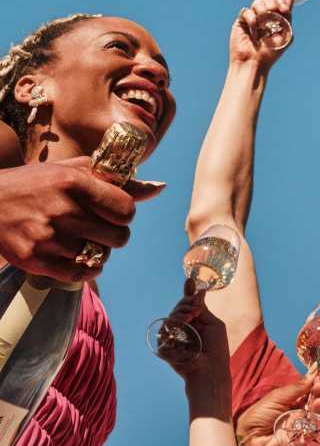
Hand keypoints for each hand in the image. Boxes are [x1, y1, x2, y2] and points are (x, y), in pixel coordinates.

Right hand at [0, 157, 162, 282]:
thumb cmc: (34, 184)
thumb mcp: (72, 171)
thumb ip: (116, 180)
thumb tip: (158, 188)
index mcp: (74, 182)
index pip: (126, 209)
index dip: (124, 213)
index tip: (113, 211)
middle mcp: (62, 209)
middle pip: (119, 236)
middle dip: (115, 234)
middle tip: (99, 228)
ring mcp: (48, 237)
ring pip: (100, 256)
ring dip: (97, 251)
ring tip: (80, 239)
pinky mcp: (36, 260)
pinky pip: (81, 275)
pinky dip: (87, 270)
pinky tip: (78, 257)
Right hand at [156, 279, 230, 384]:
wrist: (211, 369)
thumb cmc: (216, 350)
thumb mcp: (213, 324)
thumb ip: (202, 309)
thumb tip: (199, 291)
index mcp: (195, 324)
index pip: (188, 306)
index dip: (188, 293)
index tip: (190, 280)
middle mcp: (183, 330)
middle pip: (178, 309)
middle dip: (185, 304)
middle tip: (195, 308)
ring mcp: (173, 338)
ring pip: (170, 317)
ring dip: (181, 312)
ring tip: (192, 315)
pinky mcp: (165, 347)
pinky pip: (164, 330)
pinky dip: (174, 322)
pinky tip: (185, 321)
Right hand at [229, 0, 294, 69]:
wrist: (254, 63)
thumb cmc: (270, 53)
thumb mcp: (285, 34)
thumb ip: (288, 16)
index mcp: (276, 19)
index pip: (278, 1)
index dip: (281, 1)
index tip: (284, 10)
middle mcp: (264, 17)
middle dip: (272, 2)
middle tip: (274, 12)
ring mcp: (253, 18)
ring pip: (257, 2)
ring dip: (263, 8)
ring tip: (264, 24)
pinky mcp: (241, 22)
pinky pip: (246, 11)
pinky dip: (252, 17)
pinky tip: (254, 28)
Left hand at [236, 370, 319, 445]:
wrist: (249, 438)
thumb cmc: (259, 415)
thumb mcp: (277, 397)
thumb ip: (296, 388)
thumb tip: (312, 374)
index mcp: (292, 400)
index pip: (307, 389)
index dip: (314, 380)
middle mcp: (298, 411)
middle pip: (314, 399)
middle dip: (319, 390)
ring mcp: (301, 424)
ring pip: (315, 414)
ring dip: (318, 404)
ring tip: (318, 396)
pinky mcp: (301, 438)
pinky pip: (312, 430)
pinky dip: (315, 420)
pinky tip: (315, 409)